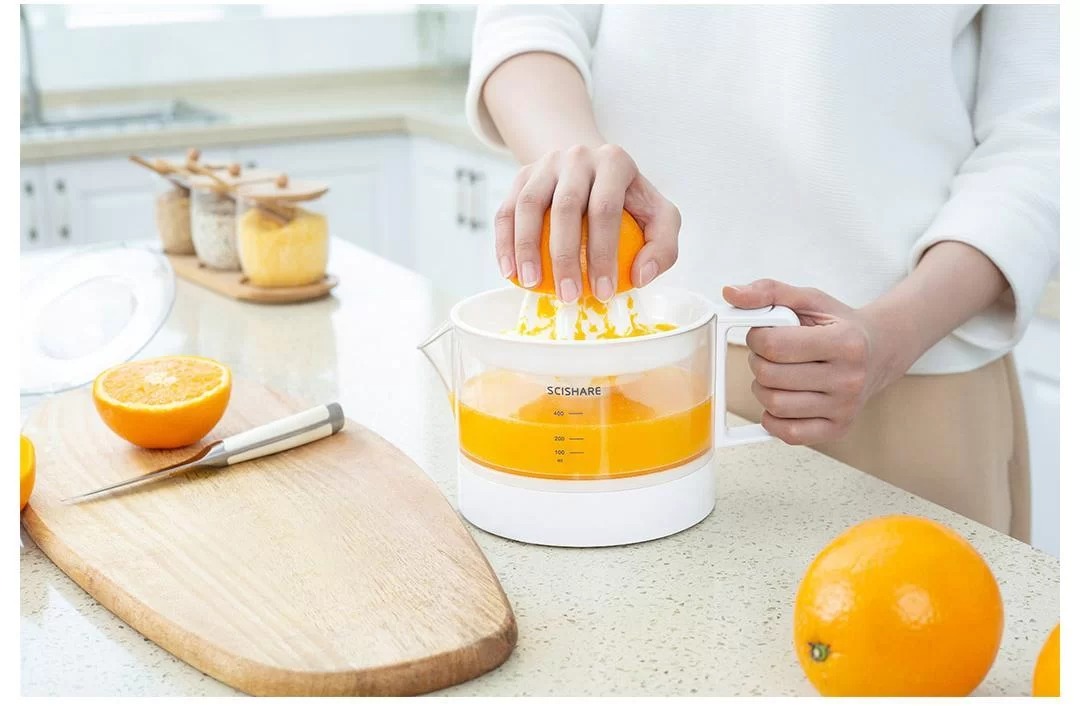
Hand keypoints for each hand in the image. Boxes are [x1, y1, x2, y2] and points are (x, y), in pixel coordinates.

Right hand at [495, 144, 680, 301]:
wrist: (591, 171)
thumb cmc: (628, 203)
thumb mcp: (659, 217)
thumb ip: (663, 247)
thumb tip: (639, 276)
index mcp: (614, 162)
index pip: (605, 209)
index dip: (603, 253)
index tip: (602, 292)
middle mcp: (578, 156)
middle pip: (566, 206)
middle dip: (565, 257)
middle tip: (568, 297)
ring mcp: (545, 164)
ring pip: (528, 205)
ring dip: (527, 248)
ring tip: (532, 284)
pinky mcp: (521, 176)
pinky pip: (506, 211)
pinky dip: (504, 243)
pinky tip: (510, 272)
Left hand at [722, 279, 915, 444]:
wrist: (879, 351)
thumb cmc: (839, 326)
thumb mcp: (809, 300)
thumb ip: (769, 292)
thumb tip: (732, 293)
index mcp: (845, 342)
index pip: (774, 345)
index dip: (757, 337)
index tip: (765, 334)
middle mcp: (849, 379)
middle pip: (770, 376)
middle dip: (759, 362)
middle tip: (771, 355)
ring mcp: (845, 408)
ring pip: (774, 406)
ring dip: (764, 388)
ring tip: (779, 374)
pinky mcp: (837, 429)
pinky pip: (787, 434)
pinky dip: (774, 417)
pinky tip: (784, 397)